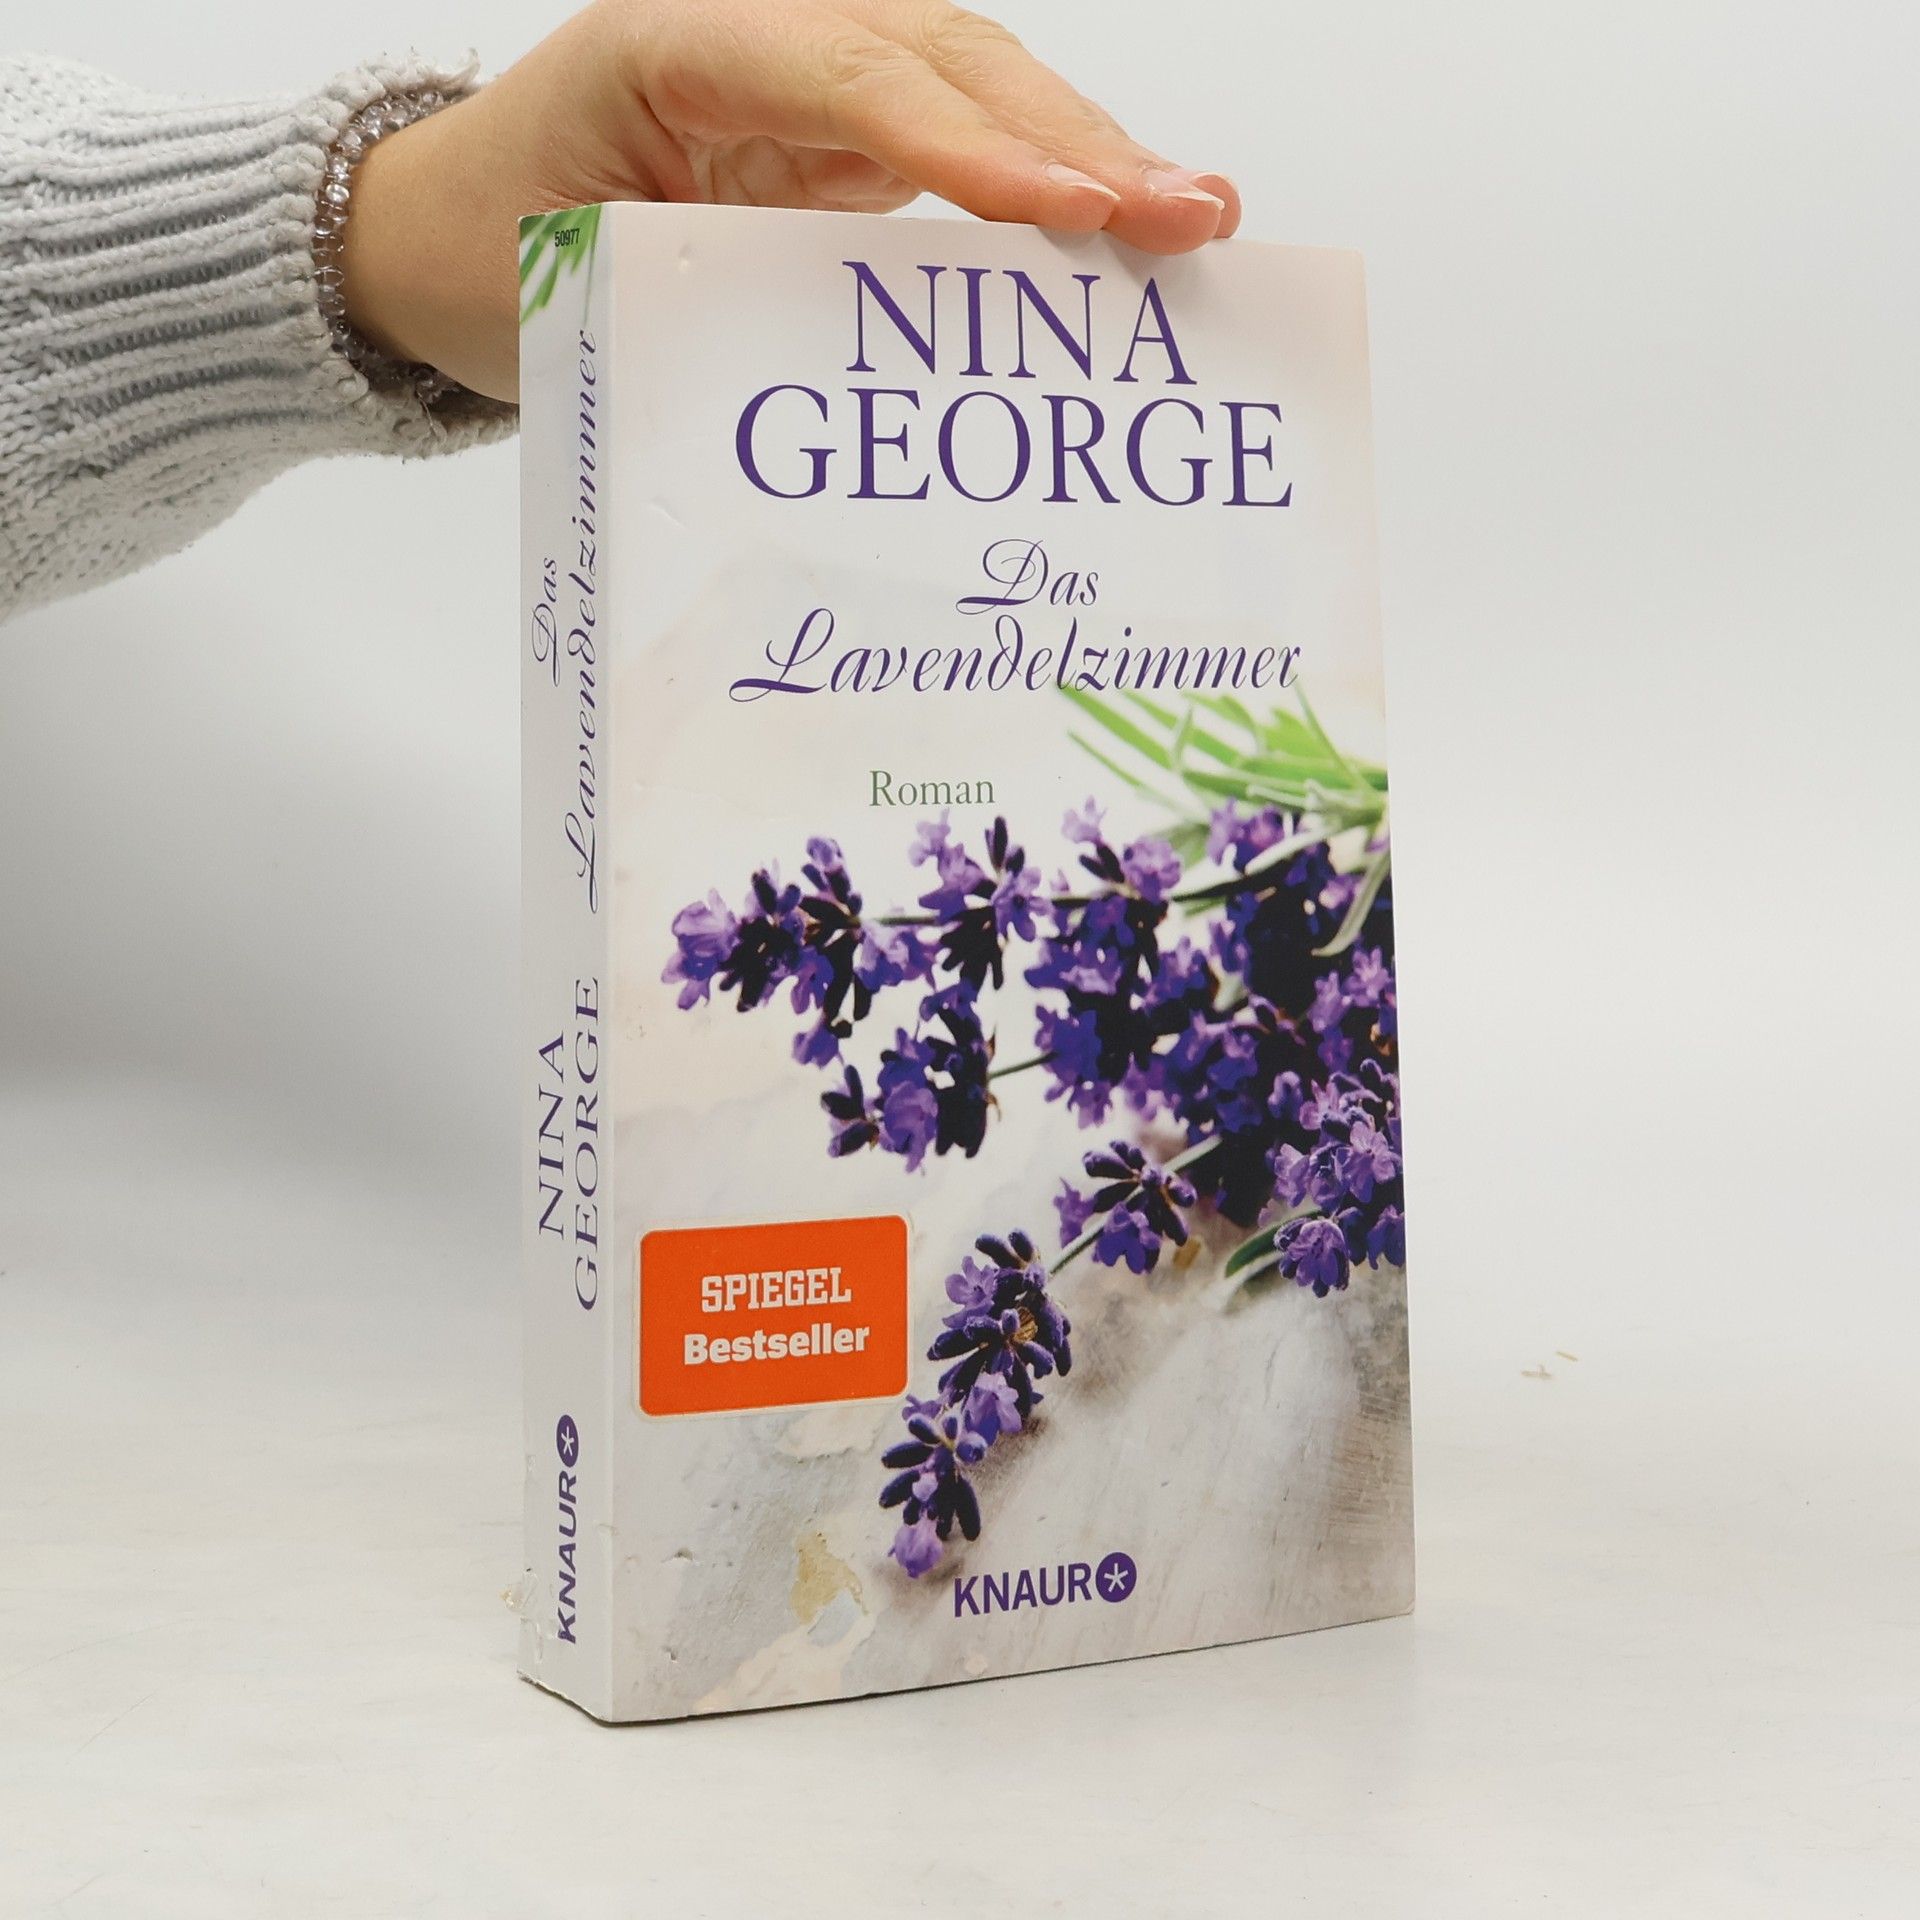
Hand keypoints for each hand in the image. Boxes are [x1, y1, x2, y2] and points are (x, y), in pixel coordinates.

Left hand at [342, 0, 1240, 400]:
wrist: (437, 232)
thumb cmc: (488, 254)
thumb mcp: (576, 285)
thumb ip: (717, 304)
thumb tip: (877, 395)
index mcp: (678, 40)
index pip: (857, 77)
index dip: (978, 148)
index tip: (1077, 213)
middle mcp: (759, 31)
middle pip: (948, 61)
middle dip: (1077, 139)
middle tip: (1193, 213)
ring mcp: (807, 72)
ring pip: (975, 88)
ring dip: (1087, 156)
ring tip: (1195, 218)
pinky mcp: (835, 127)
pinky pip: (959, 138)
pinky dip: (1043, 186)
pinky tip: (1122, 228)